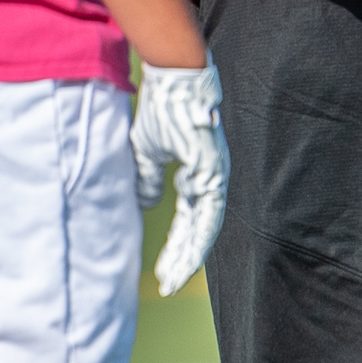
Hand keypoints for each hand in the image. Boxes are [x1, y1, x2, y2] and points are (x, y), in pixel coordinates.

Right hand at [130, 58, 229, 294]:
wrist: (173, 79)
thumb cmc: (162, 109)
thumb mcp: (146, 151)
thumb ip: (147, 179)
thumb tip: (146, 204)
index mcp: (198, 174)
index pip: (189, 218)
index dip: (178, 245)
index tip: (164, 269)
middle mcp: (211, 178)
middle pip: (199, 229)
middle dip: (182, 258)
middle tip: (168, 284)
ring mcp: (215, 175)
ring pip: (205, 228)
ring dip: (189, 256)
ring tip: (173, 279)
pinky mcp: (214, 171)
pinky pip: (208, 215)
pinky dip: (197, 239)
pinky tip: (187, 258)